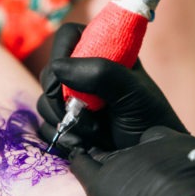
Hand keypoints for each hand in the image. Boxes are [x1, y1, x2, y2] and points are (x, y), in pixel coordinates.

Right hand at [37, 23, 185, 151]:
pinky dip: (60, 137)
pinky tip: (83, 145)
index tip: (62, 72)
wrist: (149, 159)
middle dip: (59, 95)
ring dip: (63, 119)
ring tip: (94, 131)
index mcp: (103, 54)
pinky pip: (45, 127)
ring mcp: (73, 103)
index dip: (61, 49)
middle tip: (78, 110)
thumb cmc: (149, 121)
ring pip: (44, 102)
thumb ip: (100, 73)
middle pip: (50, 72)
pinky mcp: (67, 127)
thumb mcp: (132, 92)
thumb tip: (57, 67)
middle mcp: (84, 76)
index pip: (69, 36)